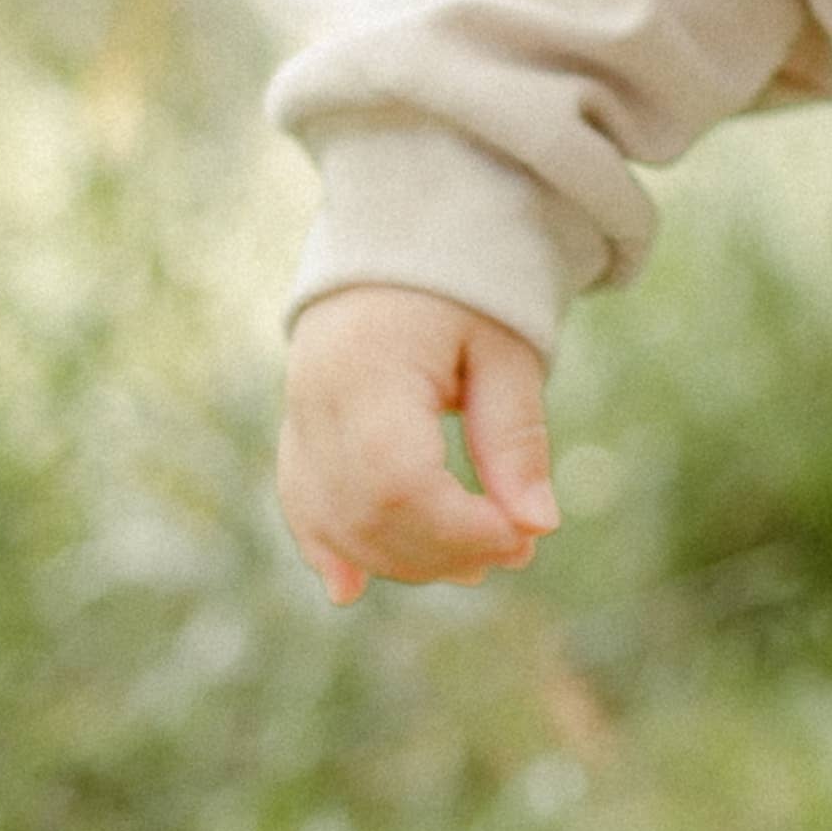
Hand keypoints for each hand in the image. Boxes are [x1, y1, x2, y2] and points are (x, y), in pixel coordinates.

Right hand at [278, 286, 557, 607]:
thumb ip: (516, 436)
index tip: (520, 537)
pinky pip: (299, 503)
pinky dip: (326, 548)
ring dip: (401, 558)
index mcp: (370, 369)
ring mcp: (297, 417)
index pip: (399, 481)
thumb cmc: (463, 287)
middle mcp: (318, 399)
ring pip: (332, 521)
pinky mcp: (294, 431)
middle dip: (441, 550)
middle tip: (514, 549)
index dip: (458, 527)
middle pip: (364, 512)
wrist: (395, 239)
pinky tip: (350, 591)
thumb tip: (537, 526)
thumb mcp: (506, 349)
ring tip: (473, 560)